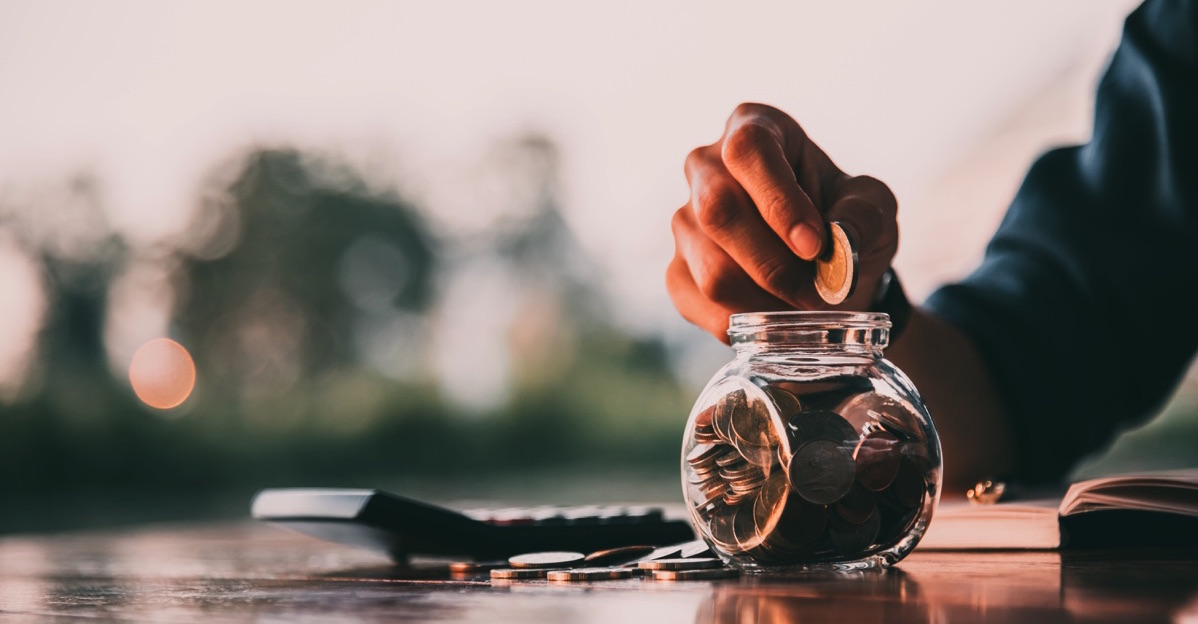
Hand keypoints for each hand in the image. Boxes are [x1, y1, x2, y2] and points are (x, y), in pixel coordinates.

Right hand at [666, 103, 898, 341]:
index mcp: (753, 128)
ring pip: (711, 268)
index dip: (778, 199)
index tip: (814, 245)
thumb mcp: (873, 207)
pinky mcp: (677, 270)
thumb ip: (864, 214)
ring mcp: (685, 221)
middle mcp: (705, 168)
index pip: (748, 150)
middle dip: (774, 264)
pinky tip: (776, 318)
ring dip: (766, 299)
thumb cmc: (845, 221)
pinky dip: (747, 323)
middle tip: (817, 292)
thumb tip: (839, 238)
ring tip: (804, 306)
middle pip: (718, 210)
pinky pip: (702, 303)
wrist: (827, 270)